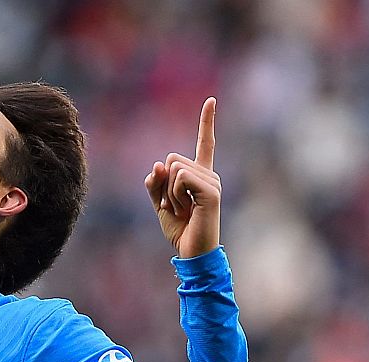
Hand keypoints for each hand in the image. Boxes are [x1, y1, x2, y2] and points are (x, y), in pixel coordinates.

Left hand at [144, 97, 220, 258]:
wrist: (193, 253)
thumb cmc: (179, 230)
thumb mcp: (160, 203)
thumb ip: (156, 183)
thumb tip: (158, 164)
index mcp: (200, 175)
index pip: (204, 143)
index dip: (207, 122)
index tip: (211, 100)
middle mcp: (209, 175)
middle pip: (172, 159)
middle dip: (163, 183)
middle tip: (173, 206)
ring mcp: (212, 182)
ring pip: (174, 168)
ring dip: (168, 192)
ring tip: (180, 210)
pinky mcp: (211, 191)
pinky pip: (181, 178)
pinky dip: (174, 194)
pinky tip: (185, 209)